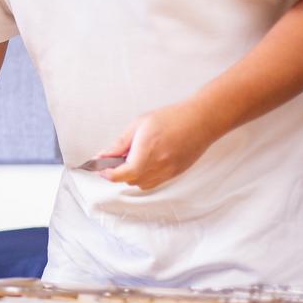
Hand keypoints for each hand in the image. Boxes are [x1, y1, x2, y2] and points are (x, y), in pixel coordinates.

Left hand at [96, 101, 218, 189]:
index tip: (101, 168)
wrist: (201, 120)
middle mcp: (158, 167)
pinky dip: (145, 176)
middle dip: (119, 172)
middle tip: (117, 157)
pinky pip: (154, 182)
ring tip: (135, 157)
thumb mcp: (138, 125)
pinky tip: (147, 160)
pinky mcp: (176, 173)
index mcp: (146, 153)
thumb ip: (119, 144)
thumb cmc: (172, 118)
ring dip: (132, 175)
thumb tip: (103, 155)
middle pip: (130, 181)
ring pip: (142, 184)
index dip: (108, 174)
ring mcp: (169, 172)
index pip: (122, 175)